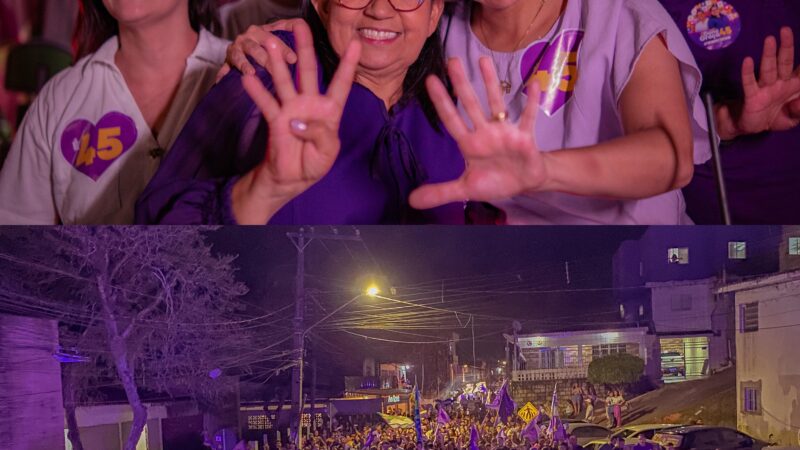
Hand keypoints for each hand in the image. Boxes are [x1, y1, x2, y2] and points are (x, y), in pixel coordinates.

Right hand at [215, 19, 304, 82]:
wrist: (243, 44)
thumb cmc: (263, 42)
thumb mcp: (274, 33)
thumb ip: (287, 29)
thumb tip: (300, 24)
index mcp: (259, 32)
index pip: (272, 38)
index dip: (283, 48)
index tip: (293, 59)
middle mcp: (245, 39)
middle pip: (255, 49)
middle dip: (266, 60)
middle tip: (275, 71)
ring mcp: (234, 50)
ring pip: (239, 57)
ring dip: (243, 64)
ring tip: (250, 73)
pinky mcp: (226, 62)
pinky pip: (224, 69)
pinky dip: (223, 75)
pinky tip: (222, 81)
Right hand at [231, 21, 360, 223]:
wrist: (292, 179)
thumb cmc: (314, 164)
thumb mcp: (328, 153)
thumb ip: (320, 134)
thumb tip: (297, 121)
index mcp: (330, 111)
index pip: (341, 84)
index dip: (348, 65)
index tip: (355, 44)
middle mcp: (310, 104)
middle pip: (308, 71)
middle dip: (305, 48)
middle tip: (300, 26)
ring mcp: (291, 109)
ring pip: (285, 81)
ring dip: (276, 63)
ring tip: (268, 44)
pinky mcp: (276, 119)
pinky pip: (267, 103)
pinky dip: (257, 92)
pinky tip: (247, 79)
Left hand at [409, 57, 548, 209]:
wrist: (525, 183)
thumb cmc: (495, 181)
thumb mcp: (466, 190)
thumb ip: (440, 192)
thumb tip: (411, 200)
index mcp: (469, 144)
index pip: (451, 119)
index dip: (441, 101)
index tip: (430, 80)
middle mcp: (485, 132)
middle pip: (471, 104)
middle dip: (461, 84)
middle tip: (452, 60)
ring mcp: (505, 132)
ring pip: (496, 103)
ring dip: (490, 83)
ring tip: (483, 60)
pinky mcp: (524, 137)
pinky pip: (528, 117)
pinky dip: (531, 102)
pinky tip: (532, 84)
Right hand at [716, 26, 799, 138]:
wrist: (755, 129)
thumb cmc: (777, 117)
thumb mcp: (794, 118)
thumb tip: (798, 102)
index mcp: (794, 85)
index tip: (799, 44)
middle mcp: (780, 83)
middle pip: (785, 62)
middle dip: (786, 46)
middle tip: (785, 30)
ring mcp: (766, 88)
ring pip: (768, 69)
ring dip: (769, 55)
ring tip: (770, 40)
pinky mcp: (752, 97)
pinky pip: (750, 83)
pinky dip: (748, 73)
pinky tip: (748, 61)